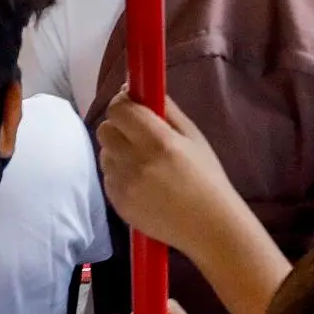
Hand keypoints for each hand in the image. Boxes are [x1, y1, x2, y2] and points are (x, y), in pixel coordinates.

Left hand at [97, 94, 247, 257]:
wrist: (208, 226)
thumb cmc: (206, 177)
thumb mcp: (193, 137)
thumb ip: (165, 110)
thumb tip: (134, 88)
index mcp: (158, 140)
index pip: (118, 109)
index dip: (123, 104)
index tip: (133, 107)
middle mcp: (135, 161)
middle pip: (105, 129)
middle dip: (119, 127)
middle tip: (138, 135)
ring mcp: (124, 184)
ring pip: (105, 154)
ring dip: (118, 152)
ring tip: (144, 163)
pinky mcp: (117, 203)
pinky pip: (108, 177)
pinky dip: (120, 175)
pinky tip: (142, 183)